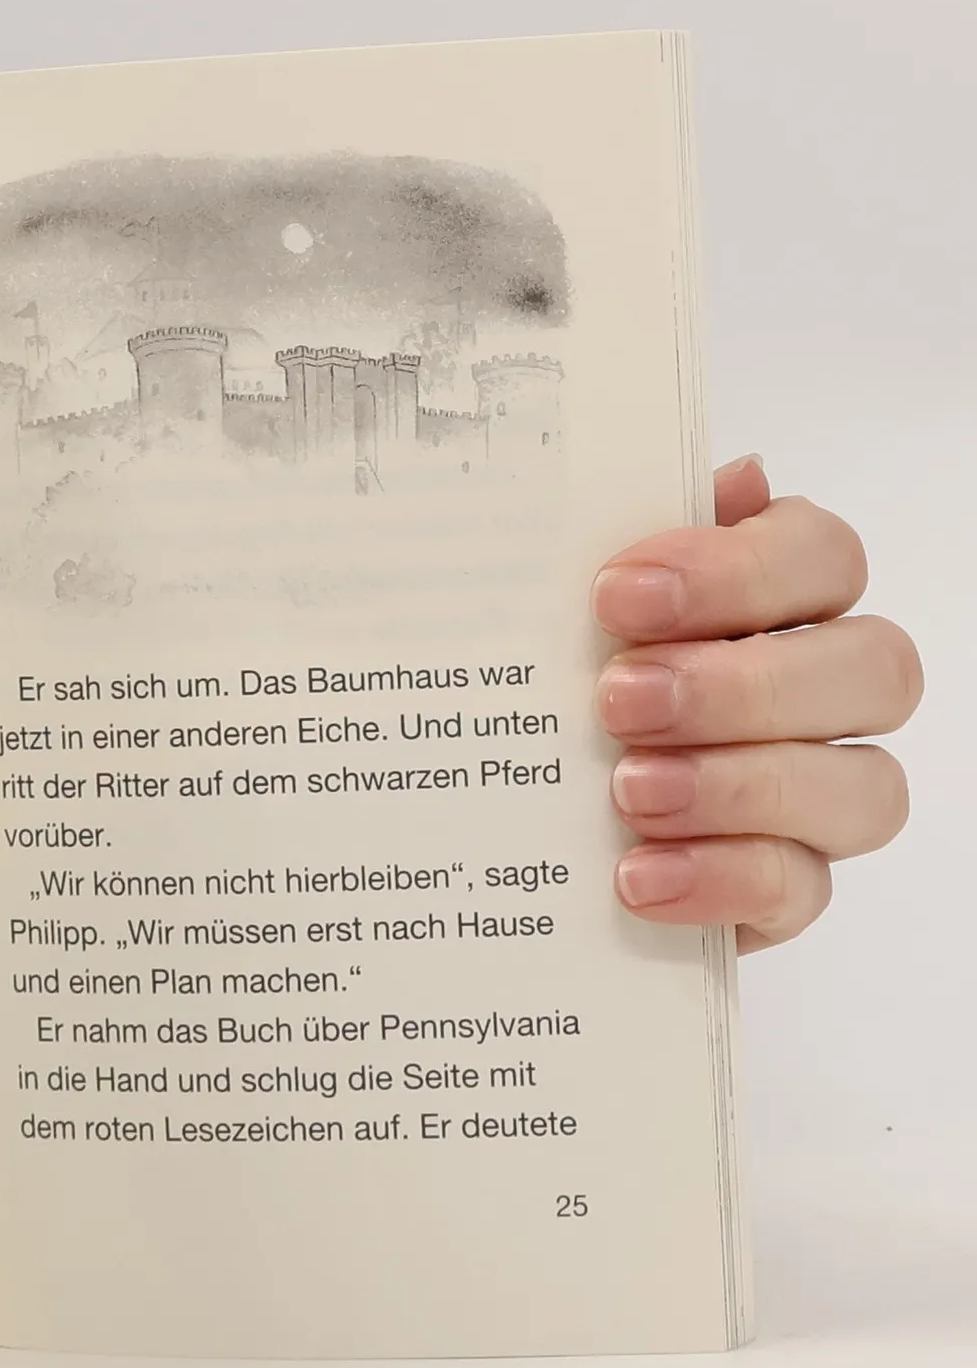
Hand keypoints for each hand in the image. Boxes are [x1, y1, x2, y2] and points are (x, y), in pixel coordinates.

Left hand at [592, 457, 921, 951]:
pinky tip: (637, 875)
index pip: (821, 557)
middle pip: (871, 670)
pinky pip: (801, 890)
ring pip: (863, 787)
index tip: (616, 592)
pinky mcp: (784, 890)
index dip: (737, 570)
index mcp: (778, 599)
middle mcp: (821, 692)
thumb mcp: (549, 607)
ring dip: (742, 786)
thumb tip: (738, 477)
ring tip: (629, 791)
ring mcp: (817, 797)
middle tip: (619, 698)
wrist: (497, 818)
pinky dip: (721, 878)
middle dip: (743, 685)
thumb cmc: (544, 683)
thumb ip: (619, 533)